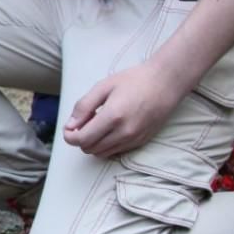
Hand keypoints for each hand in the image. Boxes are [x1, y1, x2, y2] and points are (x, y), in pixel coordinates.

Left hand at [61, 61, 189, 158]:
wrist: (165, 83)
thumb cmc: (134, 80)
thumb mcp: (104, 86)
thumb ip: (84, 106)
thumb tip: (70, 125)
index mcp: (113, 117)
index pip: (82, 140)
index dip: (70, 136)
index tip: (68, 128)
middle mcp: (124, 132)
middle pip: (90, 149)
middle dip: (80, 138)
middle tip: (83, 122)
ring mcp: (134, 139)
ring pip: (102, 153)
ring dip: (93, 143)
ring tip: (97, 124)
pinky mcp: (141, 142)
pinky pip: (116, 151)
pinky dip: (106, 144)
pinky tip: (109, 129)